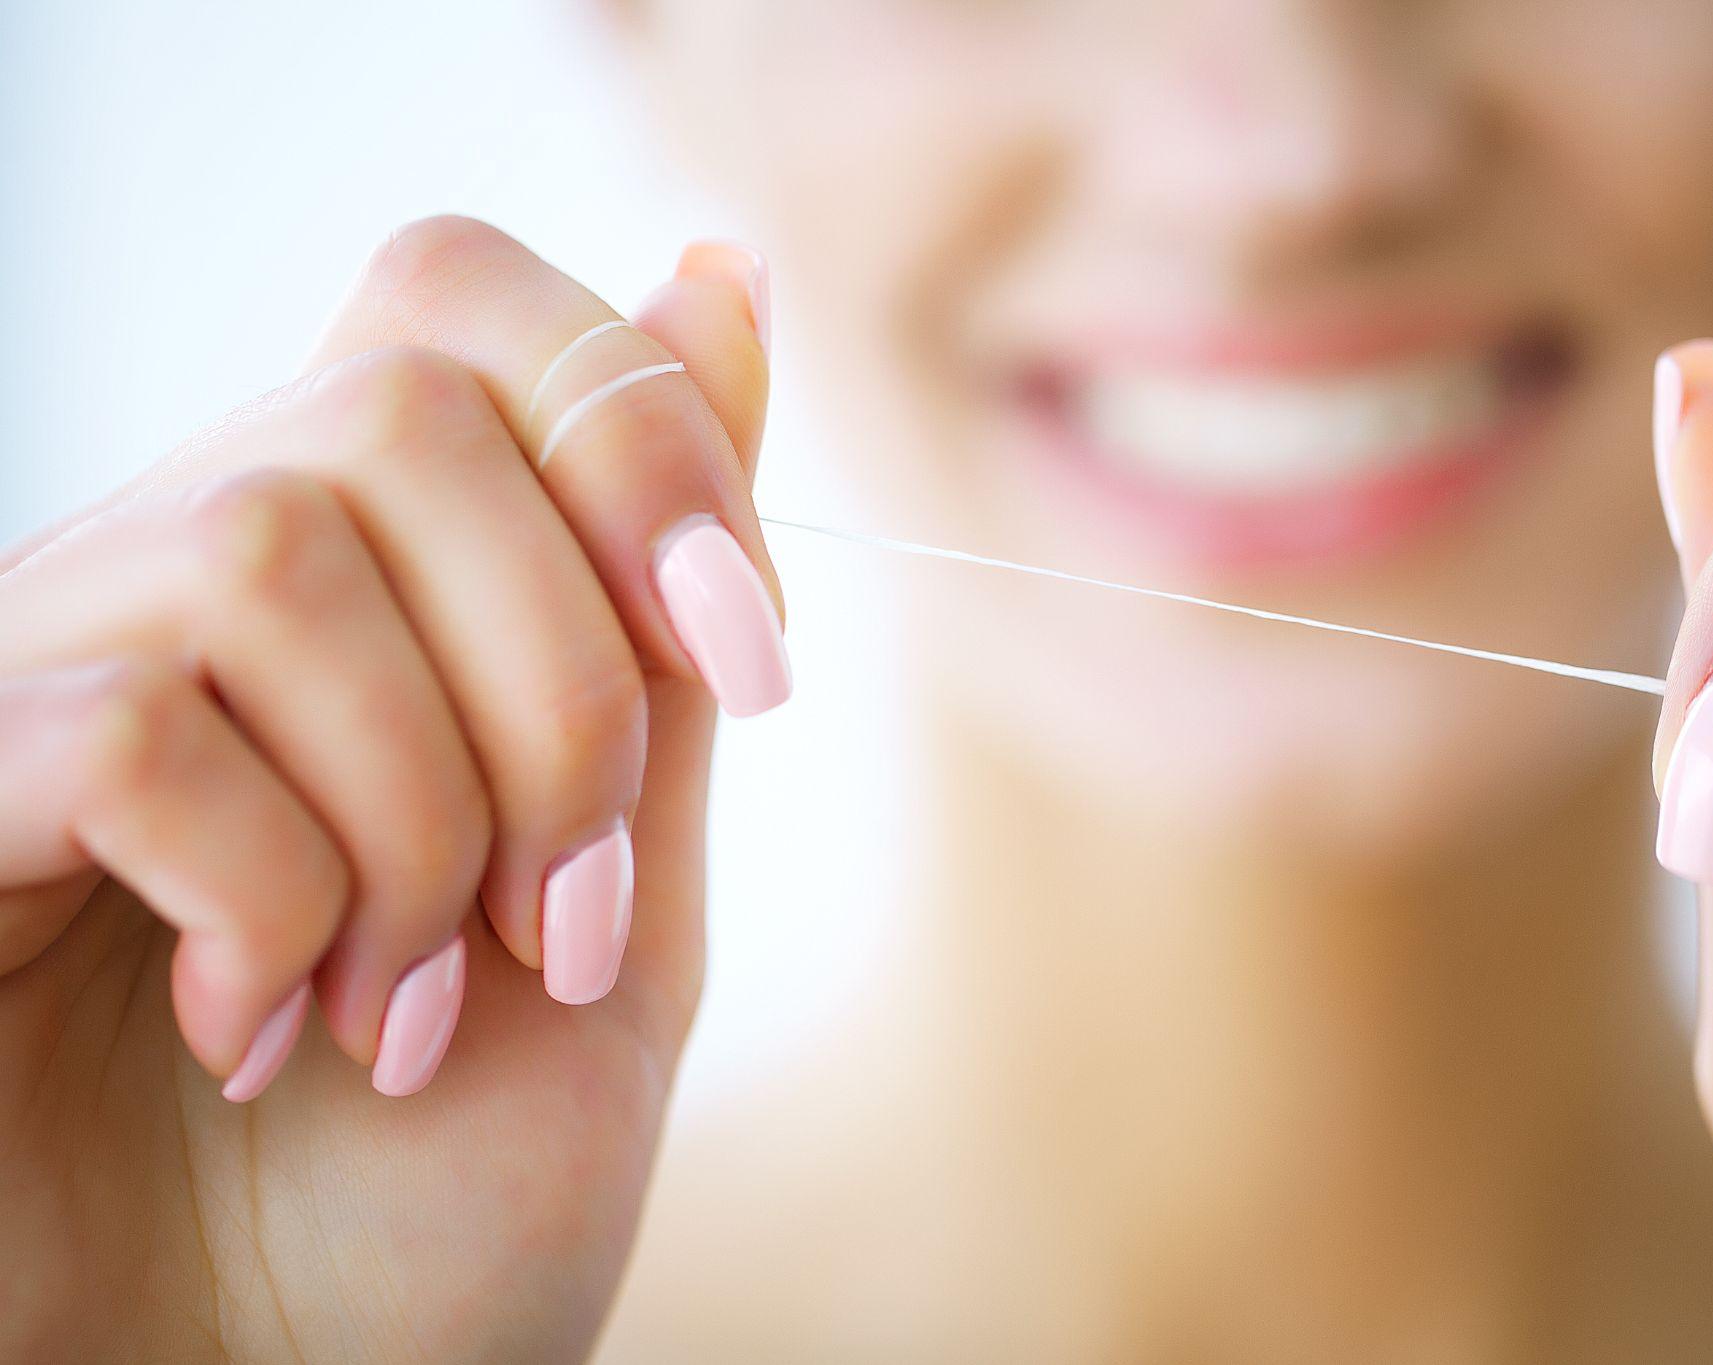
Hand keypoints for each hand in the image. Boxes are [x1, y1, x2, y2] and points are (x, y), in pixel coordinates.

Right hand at [0, 218, 784, 1360]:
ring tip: (405, 1009)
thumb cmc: (441, 1188)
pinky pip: (130, 721)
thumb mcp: (631, 883)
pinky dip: (271, 892)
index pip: (459, 299)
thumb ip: (657, 610)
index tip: (752, 652)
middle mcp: (184, 588)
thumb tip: (716, 280)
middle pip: (402, 408)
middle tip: (566, 920)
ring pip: (274, 551)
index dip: (638, 426)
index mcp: (366, 589)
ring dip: (421, 818)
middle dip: (563, 690)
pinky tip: (259, 1022)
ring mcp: (43, 680)